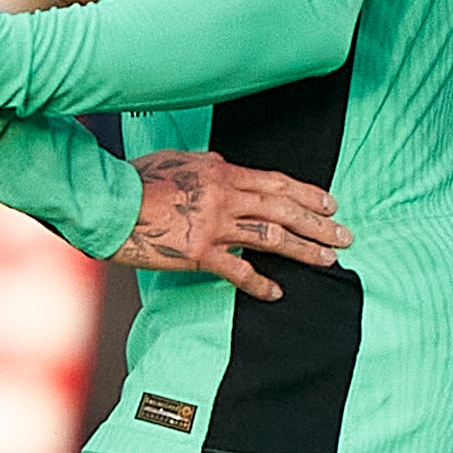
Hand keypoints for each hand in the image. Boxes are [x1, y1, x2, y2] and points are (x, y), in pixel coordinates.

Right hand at [120, 150, 351, 298]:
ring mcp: (213, 226)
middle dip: (319, 223)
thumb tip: (224, 163)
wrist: (108, 203)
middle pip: (283, 209)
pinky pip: (238, 270)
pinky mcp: (198, 254)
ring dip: (304, 249)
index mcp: (221, 171)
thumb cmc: (135, 179)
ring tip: (328, 260)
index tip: (331, 204)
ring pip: (272, 237)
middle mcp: (224, 196)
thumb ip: (206, 163)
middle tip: (345, 235)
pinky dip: (260, 283)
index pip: (276, 183)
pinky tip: (278, 292)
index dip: (307, 194)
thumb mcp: (176, 159)